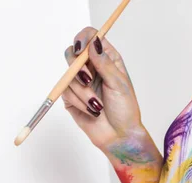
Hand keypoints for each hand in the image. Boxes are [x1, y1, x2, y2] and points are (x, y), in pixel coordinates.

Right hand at [63, 27, 143, 149]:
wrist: (118, 135)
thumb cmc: (125, 109)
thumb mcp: (119, 83)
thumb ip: (104, 63)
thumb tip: (93, 43)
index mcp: (106, 59)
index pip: (90, 37)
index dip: (83, 39)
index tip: (81, 48)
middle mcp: (92, 68)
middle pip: (72, 54)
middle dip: (78, 68)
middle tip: (88, 81)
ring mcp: (80, 82)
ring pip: (68, 77)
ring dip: (83, 93)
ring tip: (97, 106)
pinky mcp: (71, 97)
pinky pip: (65, 92)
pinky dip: (79, 102)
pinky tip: (92, 111)